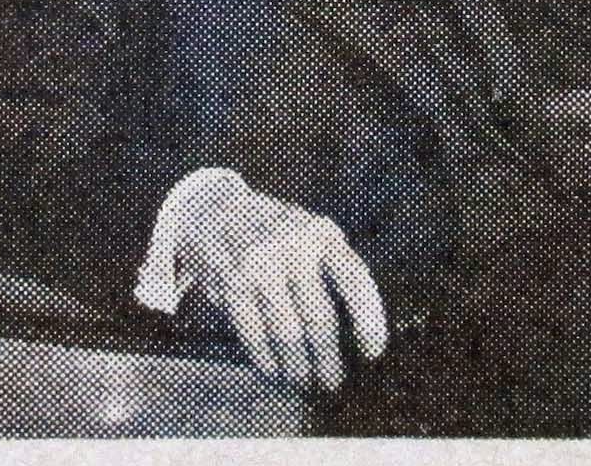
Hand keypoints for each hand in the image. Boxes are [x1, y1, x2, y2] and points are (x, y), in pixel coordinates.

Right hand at [178, 179, 387, 392]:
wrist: (216, 208)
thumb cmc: (279, 234)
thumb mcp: (311, 234)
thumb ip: (332, 269)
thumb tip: (357, 332)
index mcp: (324, 234)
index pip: (355, 280)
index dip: (368, 319)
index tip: (373, 352)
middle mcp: (294, 245)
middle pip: (319, 317)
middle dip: (328, 359)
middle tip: (333, 382)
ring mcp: (260, 263)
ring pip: (286, 332)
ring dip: (297, 367)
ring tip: (305, 382)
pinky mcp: (231, 281)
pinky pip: (253, 333)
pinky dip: (266, 360)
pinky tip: (275, 373)